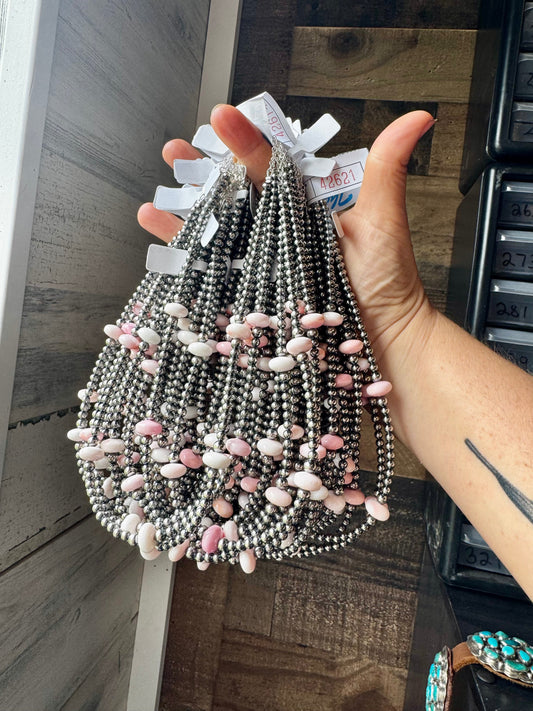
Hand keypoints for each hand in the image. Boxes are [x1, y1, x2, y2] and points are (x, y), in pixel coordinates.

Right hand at [137, 105, 436, 368]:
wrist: (380, 338)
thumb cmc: (387, 282)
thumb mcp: (383, 221)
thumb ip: (386, 169)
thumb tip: (420, 117)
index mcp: (305, 204)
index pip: (270, 165)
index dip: (245, 141)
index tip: (221, 117)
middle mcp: (279, 229)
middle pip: (234, 191)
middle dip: (202, 168)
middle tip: (175, 149)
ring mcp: (261, 260)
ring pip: (217, 225)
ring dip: (185, 205)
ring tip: (161, 185)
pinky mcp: (250, 291)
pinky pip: (211, 268)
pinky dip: (183, 252)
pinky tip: (158, 231)